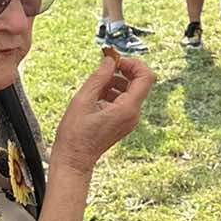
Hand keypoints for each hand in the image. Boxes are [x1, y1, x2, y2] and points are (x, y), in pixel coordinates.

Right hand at [52, 54, 153, 173]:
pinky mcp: (123, 122)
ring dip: (114, 83)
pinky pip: (123, 101)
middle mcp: (134, 114)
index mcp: (128, 108)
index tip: (115, 61)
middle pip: (138, 83)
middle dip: (121, 72)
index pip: (146, 77)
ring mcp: (130, 120)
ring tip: (94, 89)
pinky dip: (111, 94)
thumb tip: (110, 60)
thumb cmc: (75, 134)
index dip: (133, 64)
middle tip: (102, 71)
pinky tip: (94, 99)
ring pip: (129, 91)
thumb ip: (99, 77)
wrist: (74, 160)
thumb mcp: (83, 100)